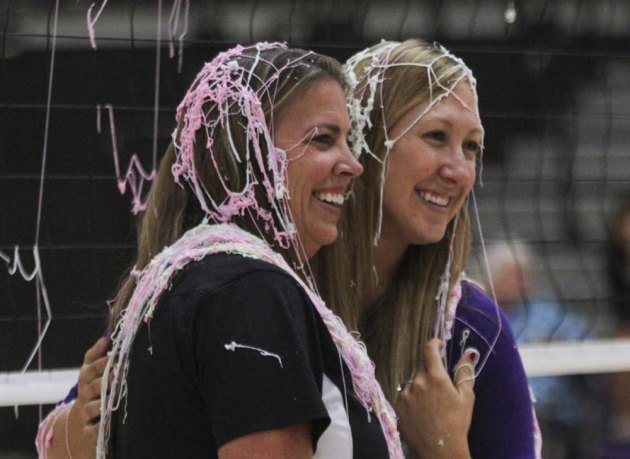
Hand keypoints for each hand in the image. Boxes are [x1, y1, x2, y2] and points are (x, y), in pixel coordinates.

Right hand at [67, 336, 109, 458]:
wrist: (82, 417)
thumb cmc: (93, 386)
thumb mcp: (92, 370)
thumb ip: (98, 353)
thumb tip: (107, 336)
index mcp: (86, 378)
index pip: (90, 368)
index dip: (101, 361)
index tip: (115, 354)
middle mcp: (84, 394)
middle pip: (91, 387)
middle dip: (103, 380)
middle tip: (117, 373)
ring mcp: (86, 412)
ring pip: (90, 408)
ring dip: (100, 403)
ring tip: (109, 399)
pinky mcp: (89, 429)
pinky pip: (91, 430)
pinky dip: (95, 428)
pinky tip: (103, 425)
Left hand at [394, 339, 476, 458]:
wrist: (439, 448)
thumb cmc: (457, 423)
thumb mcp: (466, 397)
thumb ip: (464, 373)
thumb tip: (468, 354)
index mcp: (436, 377)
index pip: (429, 349)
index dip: (433, 343)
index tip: (438, 345)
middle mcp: (418, 382)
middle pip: (420, 365)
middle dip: (429, 368)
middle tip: (438, 382)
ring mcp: (405, 393)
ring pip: (411, 379)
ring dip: (419, 382)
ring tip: (429, 400)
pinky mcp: (397, 404)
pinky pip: (403, 392)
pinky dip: (411, 394)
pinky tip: (420, 407)